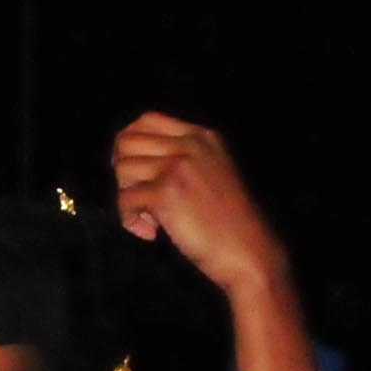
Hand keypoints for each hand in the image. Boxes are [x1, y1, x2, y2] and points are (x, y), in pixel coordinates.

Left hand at [109, 112, 312, 370]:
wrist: (248, 250)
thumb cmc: (227, 220)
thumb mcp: (212, 171)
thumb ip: (183, 158)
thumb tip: (130, 158)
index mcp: (201, 135)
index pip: (146, 120)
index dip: (128, 144)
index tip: (132, 171)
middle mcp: (189, 144)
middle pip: (127, 141)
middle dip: (123, 172)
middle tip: (136, 197)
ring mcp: (177, 166)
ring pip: (122, 168)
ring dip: (127, 197)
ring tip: (149, 218)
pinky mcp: (165, 193)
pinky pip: (124, 200)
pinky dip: (130, 221)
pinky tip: (152, 233)